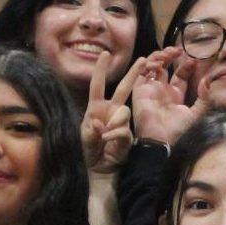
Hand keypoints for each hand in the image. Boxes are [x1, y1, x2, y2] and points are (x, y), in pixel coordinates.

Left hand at [81, 51, 137, 174]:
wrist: (95, 170)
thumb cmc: (85, 151)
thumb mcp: (82, 139)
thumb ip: (90, 130)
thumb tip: (100, 123)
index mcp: (96, 108)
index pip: (97, 85)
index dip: (101, 70)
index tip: (105, 54)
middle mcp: (110, 112)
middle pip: (123, 88)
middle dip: (133, 74)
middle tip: (143, 60)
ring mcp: (120, 123)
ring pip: (124, 112)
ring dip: (114, 122)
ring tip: (104, 136)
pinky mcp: (127, 136)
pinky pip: (123, 131)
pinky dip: (115, 135)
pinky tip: (107, 142)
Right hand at [129, 48, 204, 145]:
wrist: (163, 141)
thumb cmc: (180, 131)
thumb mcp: (197, 113)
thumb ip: (204, 97)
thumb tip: (208, 80)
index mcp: (175, 96)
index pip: (179, 75)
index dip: (185, 66)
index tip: (193, 60)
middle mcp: (162, 91)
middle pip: (164, 67)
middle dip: (170, 56)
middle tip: (178, 50)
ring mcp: (150, 90)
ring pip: (151, 66)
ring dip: (158, 57)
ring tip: (168, 54)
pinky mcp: (139, 91)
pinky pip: (139, 73)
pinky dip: (146, 64)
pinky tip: (157, 61)